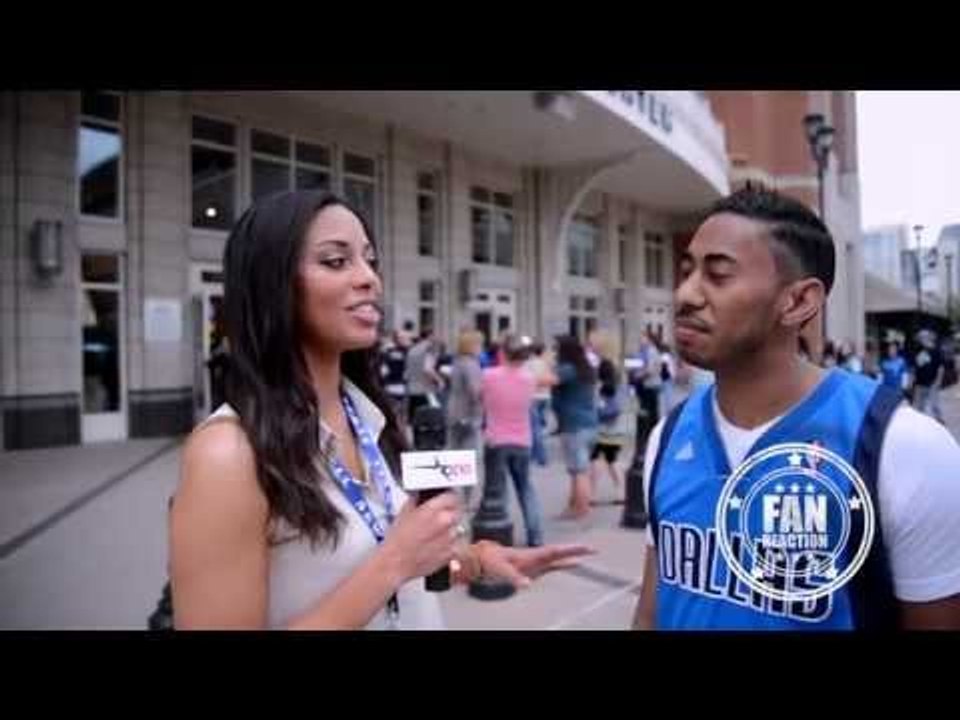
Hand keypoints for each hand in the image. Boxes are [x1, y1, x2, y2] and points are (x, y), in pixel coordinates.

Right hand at [379, 492, 462, 584]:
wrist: (395, 563)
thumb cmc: (397, 541)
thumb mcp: (404, 512)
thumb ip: (418, 500)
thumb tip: (423, 495)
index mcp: (433, 509)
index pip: (452, 496)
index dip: (448, 499)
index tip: (446, 501)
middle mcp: (444, 522)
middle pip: (457, 511)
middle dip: (449, 514)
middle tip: (438, 519)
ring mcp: (450, 538)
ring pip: (459, 528)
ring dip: (450, 530)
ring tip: (436, 536)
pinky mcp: (453, 553)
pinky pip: (459, 544)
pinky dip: (452, 545)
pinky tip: (439, 546)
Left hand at [462, 541, 594, 588]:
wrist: (482, 558)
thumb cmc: (491, 561)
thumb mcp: (501, 569)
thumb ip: (513, 577)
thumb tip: (527, 585)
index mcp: (531, 555)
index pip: (555, 551)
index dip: (570, 550)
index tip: (585, 548)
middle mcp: (536, 556)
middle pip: (560, 552)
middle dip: (576, 550)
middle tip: (593, 549)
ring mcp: (536, 560)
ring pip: (558, 557)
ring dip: (572, 555)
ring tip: (588, 553)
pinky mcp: (533, 566)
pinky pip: (552, 564)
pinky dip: (564, 564)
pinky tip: (572, 564)